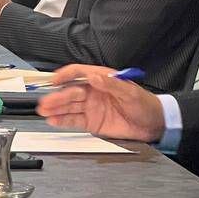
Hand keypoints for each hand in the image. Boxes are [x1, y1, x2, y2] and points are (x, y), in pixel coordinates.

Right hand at [35, 64, 165, 141]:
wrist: (154, 125)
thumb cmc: (145, 104)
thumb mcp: (131, 92)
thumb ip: (112, 84)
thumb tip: (95, 77)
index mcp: (101, 79)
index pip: (78, 73)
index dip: (65, 75)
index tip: (55, 80)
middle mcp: (92, 92)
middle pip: (69, 91)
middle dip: (56, 96)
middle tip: (46, 102)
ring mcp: (90, 107)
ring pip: (68, 106)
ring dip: (55, 108)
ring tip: (44, 111)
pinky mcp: (91, 122)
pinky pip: (73, 120)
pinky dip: (62, 120)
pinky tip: (53, 120)